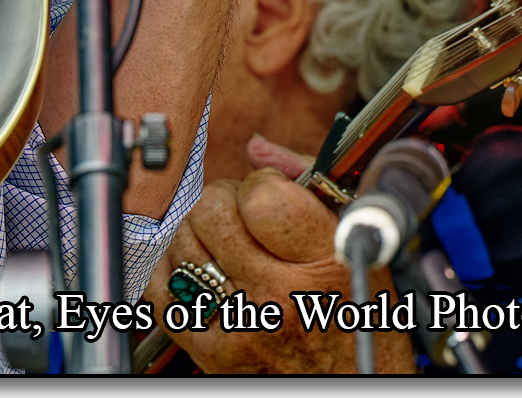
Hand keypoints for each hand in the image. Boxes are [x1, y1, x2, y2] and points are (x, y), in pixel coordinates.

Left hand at [156, 170, 414, 374]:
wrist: (353, 385)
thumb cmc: (357, 315)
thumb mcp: (352, 244)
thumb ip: (308, 184)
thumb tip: (256, 147)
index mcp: (327, 263)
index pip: (260, 197)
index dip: (259, 184)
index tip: (269, 195)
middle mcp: (282, 296)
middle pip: (212, 212)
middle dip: (224, 202)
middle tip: (243, 218)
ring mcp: (243, 325)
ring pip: (183, 242)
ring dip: (198, 233)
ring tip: (224, 245)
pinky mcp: (213, 350)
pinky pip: (163, 290)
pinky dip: (173, 271)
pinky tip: (199, 271)